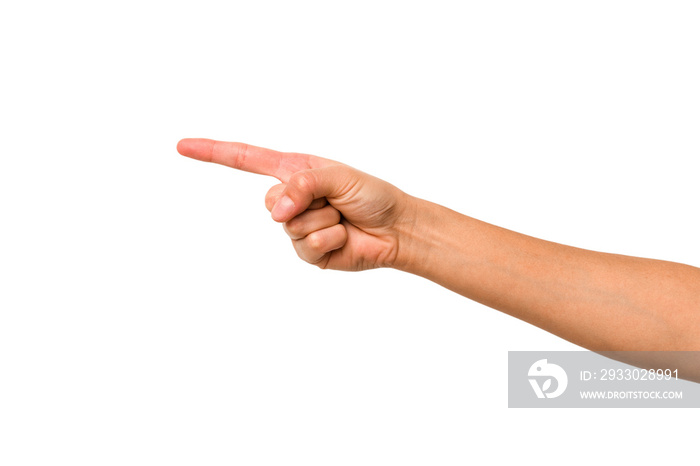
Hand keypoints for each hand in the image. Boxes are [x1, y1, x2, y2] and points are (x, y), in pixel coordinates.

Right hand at [177, 138, 415, 270]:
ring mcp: (297, 227)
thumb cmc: (371, 195)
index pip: (246, 160)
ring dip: (323, 221)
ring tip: (342, 217)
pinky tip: (344, 236)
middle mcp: (291, 198)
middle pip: (270, 202)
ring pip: (291, 227)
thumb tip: (276, 211)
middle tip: (334, 201)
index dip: (214, 153)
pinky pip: (307, 247)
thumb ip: (302, 184)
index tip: (183, 146)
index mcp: (294, 171)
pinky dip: (329, 240)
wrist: (395, 229)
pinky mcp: (308, 252)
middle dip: (304, 201)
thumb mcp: (337, 176)